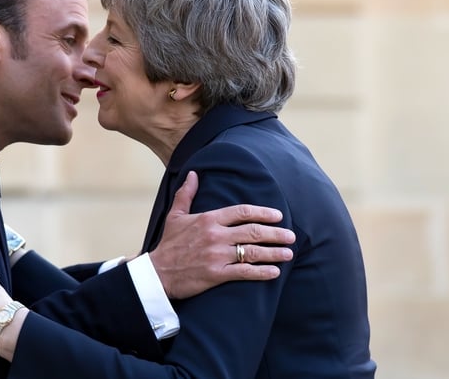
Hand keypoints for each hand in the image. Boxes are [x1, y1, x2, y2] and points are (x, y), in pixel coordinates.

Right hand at [149, 171, 295, 298]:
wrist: (157, 273)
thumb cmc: (168, 244)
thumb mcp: (175, 216)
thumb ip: (186, 194)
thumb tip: (193, 174)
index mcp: (208, 219)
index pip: (242, 211)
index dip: (263, 213)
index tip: (278, 216)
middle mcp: (215, 235)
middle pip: (253, 231)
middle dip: (276, 233)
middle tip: (291, 236)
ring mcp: (217, 255)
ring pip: (253, 251)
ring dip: (274, 252)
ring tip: (288, 253)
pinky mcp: (217, 275)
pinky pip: (245, 272)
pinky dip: (262, 272)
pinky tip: (275, 272)